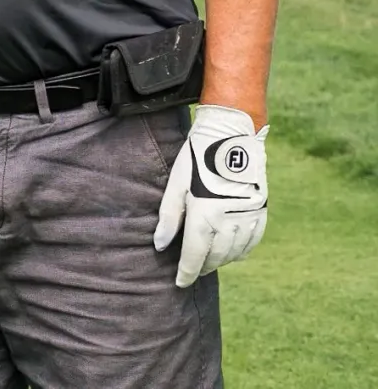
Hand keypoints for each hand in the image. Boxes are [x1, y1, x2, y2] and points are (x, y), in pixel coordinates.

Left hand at [154, 104, 268, 285]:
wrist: (232, 138)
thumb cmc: (197, 159)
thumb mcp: (176, 184)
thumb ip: (169, 217)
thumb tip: (160, 245)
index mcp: (205, 216)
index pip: (195, 255)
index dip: (187, 272)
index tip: (180, 284)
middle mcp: (229, 222)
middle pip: (215, 257)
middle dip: (203, 267)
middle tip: (192, 272)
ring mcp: (248, 218)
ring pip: (235, 253)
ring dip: (221, 260)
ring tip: (209, 263)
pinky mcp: (261, 211)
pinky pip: (252, 242)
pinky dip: (241, 251)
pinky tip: (232, 252)